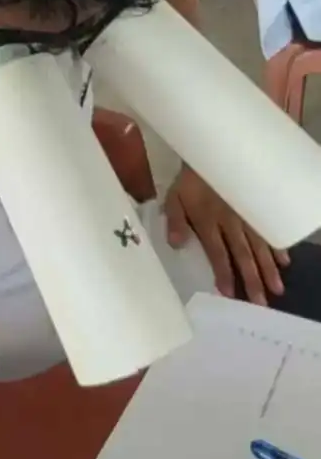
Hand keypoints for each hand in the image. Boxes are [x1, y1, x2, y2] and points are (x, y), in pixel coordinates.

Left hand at [163, 167, 288, 304]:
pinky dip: (277, 246)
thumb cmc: (190, 180)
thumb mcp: (174, 198)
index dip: (224, 273)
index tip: (230, 294)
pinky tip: (284, 262)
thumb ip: (175, 222)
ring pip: (259, 246)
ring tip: (276, 289)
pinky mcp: (255, 208)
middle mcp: (230, 222)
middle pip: (243, 255)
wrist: (211, 155)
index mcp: (208, 222)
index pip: (217, 253)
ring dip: (268, 269)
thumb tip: (176, 245)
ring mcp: (246, 215)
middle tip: (262, 304)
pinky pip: (268, 229)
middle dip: (252, 280)